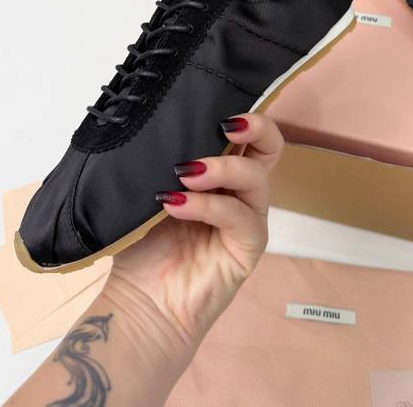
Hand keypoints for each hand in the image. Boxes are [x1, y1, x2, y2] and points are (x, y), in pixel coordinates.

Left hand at [104, 113, 283, 356]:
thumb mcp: (151, 192)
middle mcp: (240, 192)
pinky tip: (176, 203)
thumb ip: (164, 162)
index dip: (241, 115)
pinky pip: (238, 216)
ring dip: (221, 168)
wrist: (142, 305)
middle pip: (270, 148)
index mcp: (220, 174)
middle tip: (227, 124)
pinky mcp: (248, 247)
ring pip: (256, 177)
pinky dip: (207, 205)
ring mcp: (248, 219)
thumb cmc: (143, 247)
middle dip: (256, 127)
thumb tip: (159, 125)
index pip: (244, 135)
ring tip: (184, 172)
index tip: (214, 105)